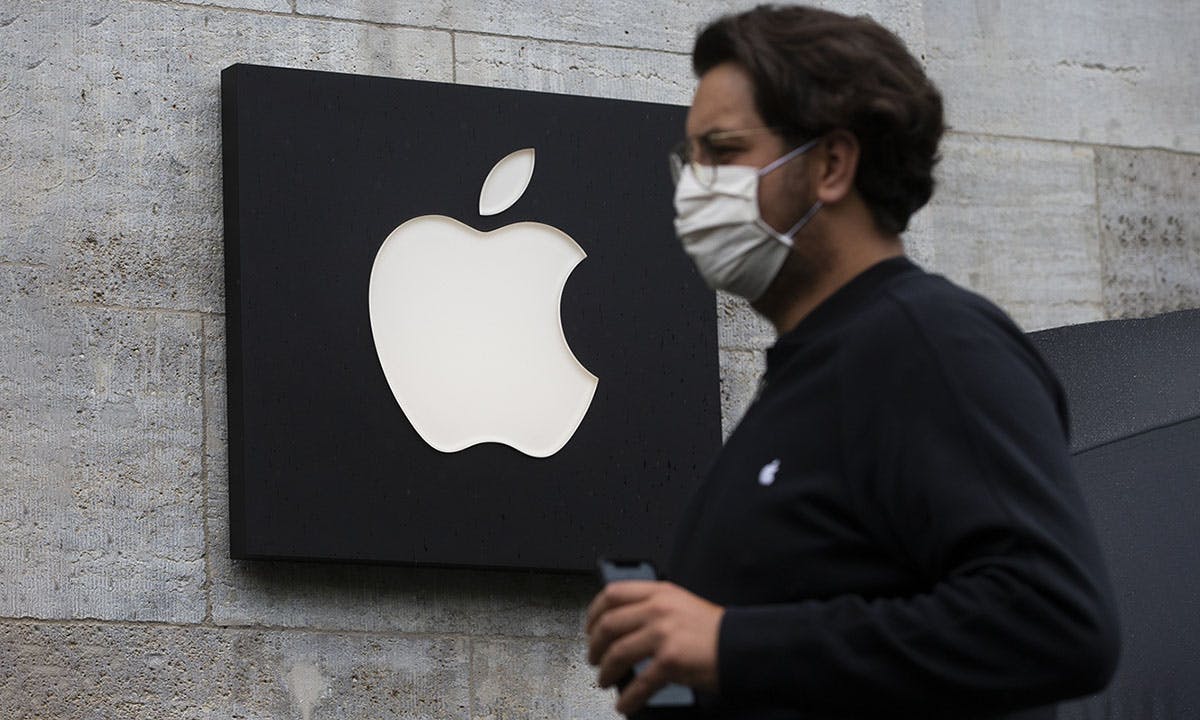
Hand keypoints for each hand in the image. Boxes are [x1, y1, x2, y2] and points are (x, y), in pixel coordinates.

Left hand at [585, 580, 723, 714]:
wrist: (742, 646)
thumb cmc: (715, 630)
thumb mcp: (682, 605)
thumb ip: (654, 608)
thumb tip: (623, 626)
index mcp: (660, 592)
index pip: (613, 594)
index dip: (594, 612)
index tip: (590, 626)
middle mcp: (658, 609)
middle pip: (608, 625)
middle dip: (595, 646)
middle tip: (594, 658)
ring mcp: (663, 634)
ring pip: (617, 653)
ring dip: (606, 672)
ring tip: (606, 680)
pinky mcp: (669, 660)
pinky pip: (638, 682)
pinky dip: (627, 697)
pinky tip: (625, 703)